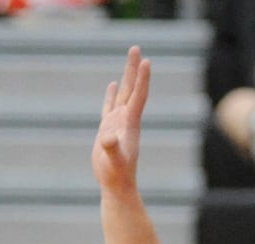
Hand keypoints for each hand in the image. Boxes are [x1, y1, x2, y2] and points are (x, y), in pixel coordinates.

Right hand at [93, 46, 150, 193]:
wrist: (117, 185)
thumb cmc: (116, 174)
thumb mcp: (113, 161)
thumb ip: (111, 149)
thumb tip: (107, 138)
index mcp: (130, 123)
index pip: (139, 96)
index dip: (142, 78)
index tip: (146, 60)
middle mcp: (126, 119)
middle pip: (132, 88)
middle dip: (133, 68)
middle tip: (136, 47)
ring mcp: (118, 123)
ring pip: (123, 94)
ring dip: (126, 76)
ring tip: (131, 58)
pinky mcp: (109, 128)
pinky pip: (110, 106)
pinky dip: (111, 94)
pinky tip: (112, 84)